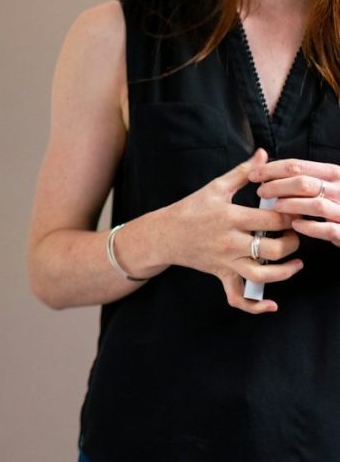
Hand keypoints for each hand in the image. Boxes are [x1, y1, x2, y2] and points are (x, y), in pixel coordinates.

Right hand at [164, 148, 301, 312]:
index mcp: (230, 217)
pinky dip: (255, 306)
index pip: (273, 220)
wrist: (164, 234)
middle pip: (274, 249)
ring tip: (295, 262)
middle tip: (294, 234)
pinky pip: (238, 297)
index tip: (296, 212)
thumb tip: (263, 154)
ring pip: (263, 275)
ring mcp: (226, 261)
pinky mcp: (221, 275)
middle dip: (292, 242)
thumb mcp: (215, 187)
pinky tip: (272, 304)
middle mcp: (230, 242)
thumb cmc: (190, 209)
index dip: (291, 216)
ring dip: (285, 272)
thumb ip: (243, 172)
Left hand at [249, 157, 339, 245]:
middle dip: (277, 186)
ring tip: (275, 207)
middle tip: (261, 192)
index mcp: (334, 173)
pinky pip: (328, 229)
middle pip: (304, 183)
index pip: (298, 165)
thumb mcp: (325, 183)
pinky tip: (295, 225)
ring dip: (291, 205)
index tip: (253, 175)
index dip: (272, 169)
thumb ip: (302, 175)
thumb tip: (264, 164)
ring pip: (316, 205)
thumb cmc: (337, 201)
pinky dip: (310, 227)